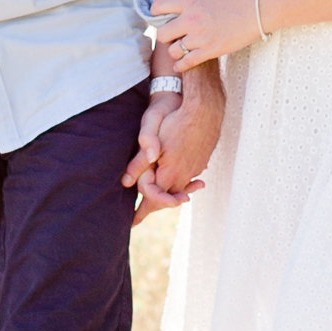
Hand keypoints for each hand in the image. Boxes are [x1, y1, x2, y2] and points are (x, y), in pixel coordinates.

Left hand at [123, 67, 223, 220]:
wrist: (204, 106)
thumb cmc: (174, 116)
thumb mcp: (150, 134)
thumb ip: (139, 159)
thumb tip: (126, 182)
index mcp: (169, 173)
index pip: (153, 200)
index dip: (140, 214)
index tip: (131, 224)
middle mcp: (184, 175)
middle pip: (166, 197)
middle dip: (154, 205)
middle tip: (139, 214)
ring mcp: (194, 169)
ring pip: (179, 188)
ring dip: (168, 194)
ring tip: (157, 200)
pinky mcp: (201, 161)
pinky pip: (188, 179)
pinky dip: (181, 184)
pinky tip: (179, 182)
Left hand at [149, 0, 261, 70]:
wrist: (259, 7)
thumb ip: (196, 2)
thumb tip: (185, 8)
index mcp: (191, 1)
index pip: (159, 6)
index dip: (156, 13)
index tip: (159, 17)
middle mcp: (191, 19)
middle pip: (162, 34)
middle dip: (165, 37)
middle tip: (173, 37)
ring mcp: (200, 36)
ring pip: (173, 51)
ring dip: (176, 51)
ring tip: (182, 50)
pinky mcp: (210, 51)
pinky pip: (186, 63)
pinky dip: (181, 65)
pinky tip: (182, 64)